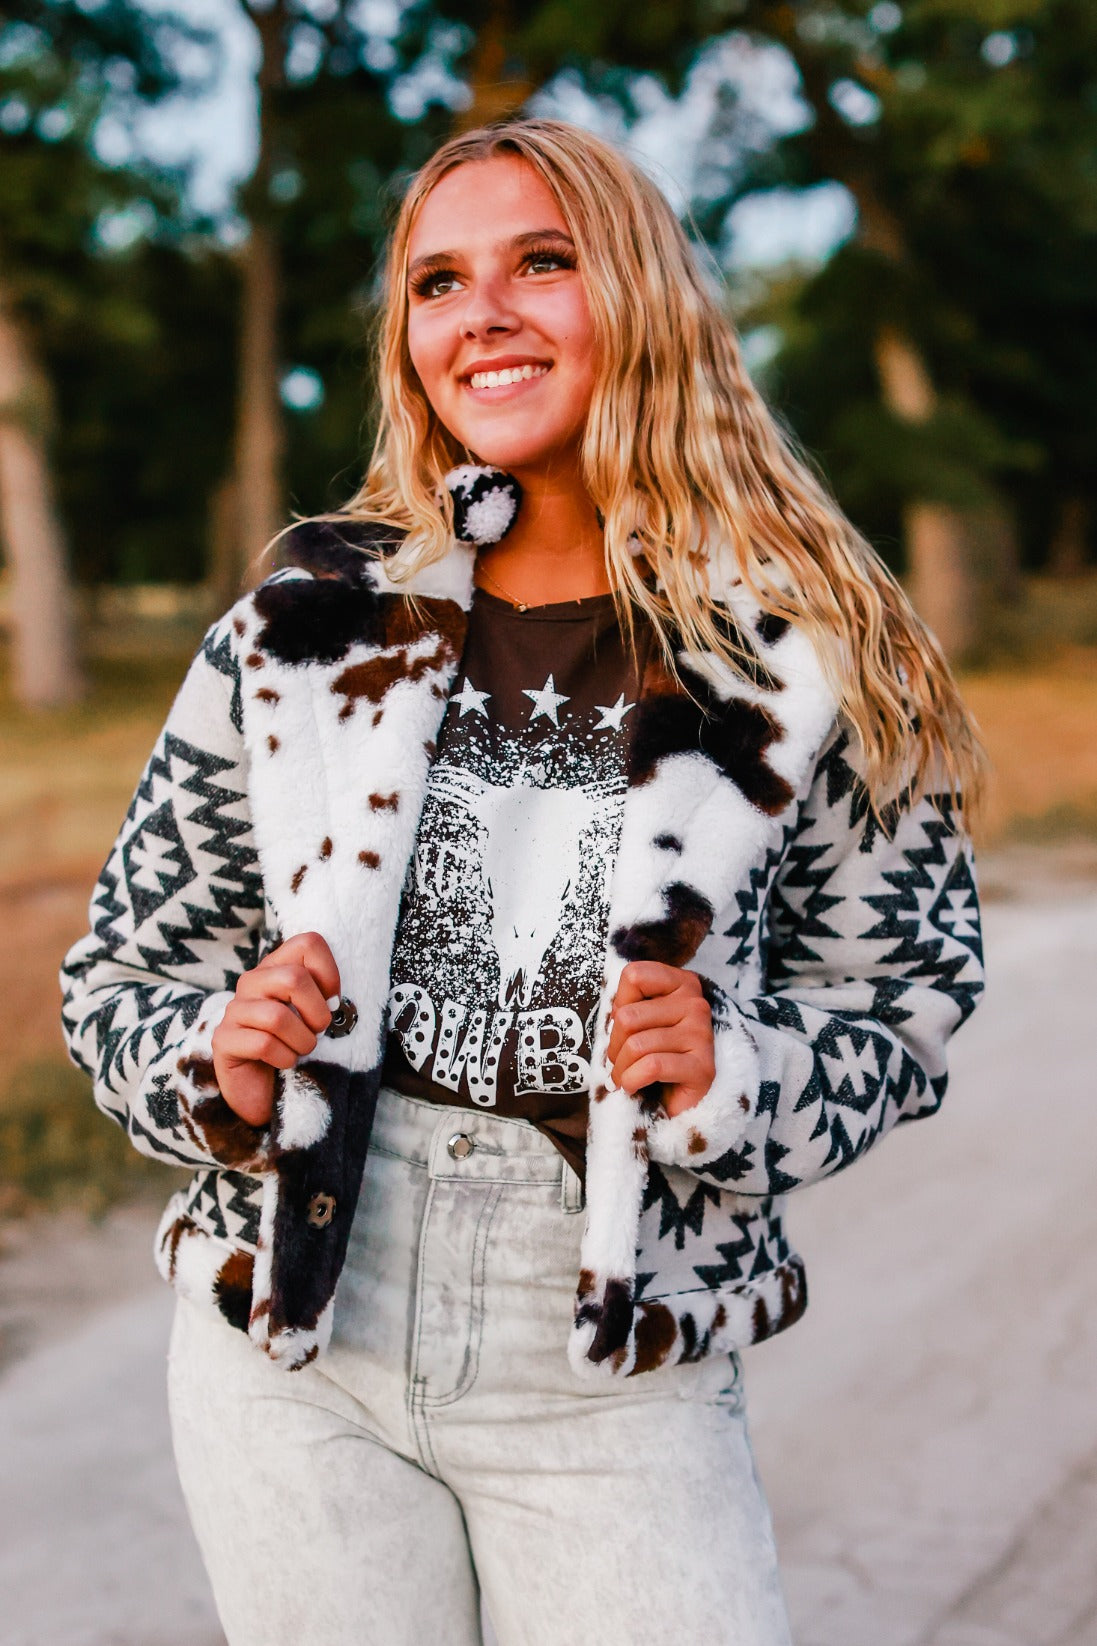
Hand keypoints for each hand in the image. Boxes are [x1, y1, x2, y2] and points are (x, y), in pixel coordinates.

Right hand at [211, 933, 339, 1125]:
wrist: (266, 1091)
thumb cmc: (295, 1046)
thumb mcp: (315, 1016)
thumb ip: (326, 997)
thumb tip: (335, 999)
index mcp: (276, 967)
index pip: (308, 943)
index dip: (329, 973)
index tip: (332, 1001)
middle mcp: (252, 982)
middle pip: (293, 978)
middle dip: (316, 1013)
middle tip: (317, 1031)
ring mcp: (234, 1010)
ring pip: (277, 1017)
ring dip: (301, 1041)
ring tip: (300, 1050)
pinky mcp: (223, 1039)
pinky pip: (263, 1044)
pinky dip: (284, 1058)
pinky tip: (284, 1062)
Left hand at [607, 961, 714, 1117]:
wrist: (679, 1103)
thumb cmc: (654, 1056)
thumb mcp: (639, 1022)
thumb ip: (628, 1005)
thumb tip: (612, 1009)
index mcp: (682, 984)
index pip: (634, 975)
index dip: (618, 1004)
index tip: (625, 1028)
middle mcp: (696, 1004)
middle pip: (628, 1016)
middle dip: (614, 1045)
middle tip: (619, 1062)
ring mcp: (702, 1034)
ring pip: (636, 1045)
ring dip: (621, 1069)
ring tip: (624, 1077)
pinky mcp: (703, 1067)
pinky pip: (652, 1066)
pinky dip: (632, 1080)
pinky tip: (634, 1086)